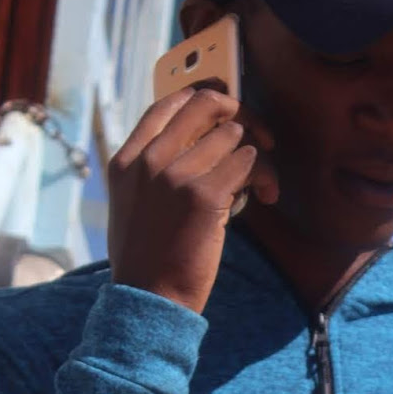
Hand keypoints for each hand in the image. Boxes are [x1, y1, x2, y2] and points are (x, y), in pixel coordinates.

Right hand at [107, 88, 277, 312]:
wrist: (149, 297)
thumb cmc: (148, 253)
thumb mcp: (133, 201)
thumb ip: (155, 165)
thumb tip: (201, 136)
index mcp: (126, 159)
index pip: (169, 103)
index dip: (206, 96)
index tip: (230, 107)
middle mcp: (149, 160)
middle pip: (206, 103)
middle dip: (242, 112)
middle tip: (261, 135)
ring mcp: (175, 175)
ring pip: (235, 133)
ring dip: (260, 155)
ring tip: (262, 183)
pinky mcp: (205, 194)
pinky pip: (250, 161)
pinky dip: (266, 176)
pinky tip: (266, 195)